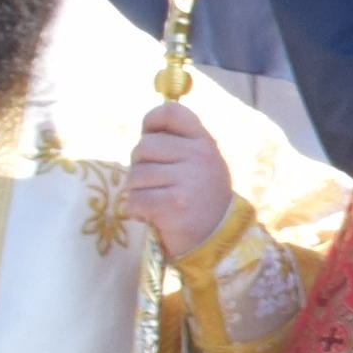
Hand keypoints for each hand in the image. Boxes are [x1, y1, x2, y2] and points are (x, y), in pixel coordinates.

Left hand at [128, 99, 235, 258]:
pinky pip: (134, 199)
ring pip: (134, 175)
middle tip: (156, 183)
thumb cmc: (200, 199)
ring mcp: (187, 180)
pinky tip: (150, 216)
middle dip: (140, 166)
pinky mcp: (172, 205)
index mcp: (204, 142)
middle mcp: (199, 156)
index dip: (151, 122)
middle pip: (143, 146)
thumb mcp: (200, 164)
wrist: (218, 241)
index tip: (151, 137)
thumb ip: (180, 144)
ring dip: (137, 191)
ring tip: (155, 201)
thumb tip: (146, 131)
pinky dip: (134, 210)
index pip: (171, 112)